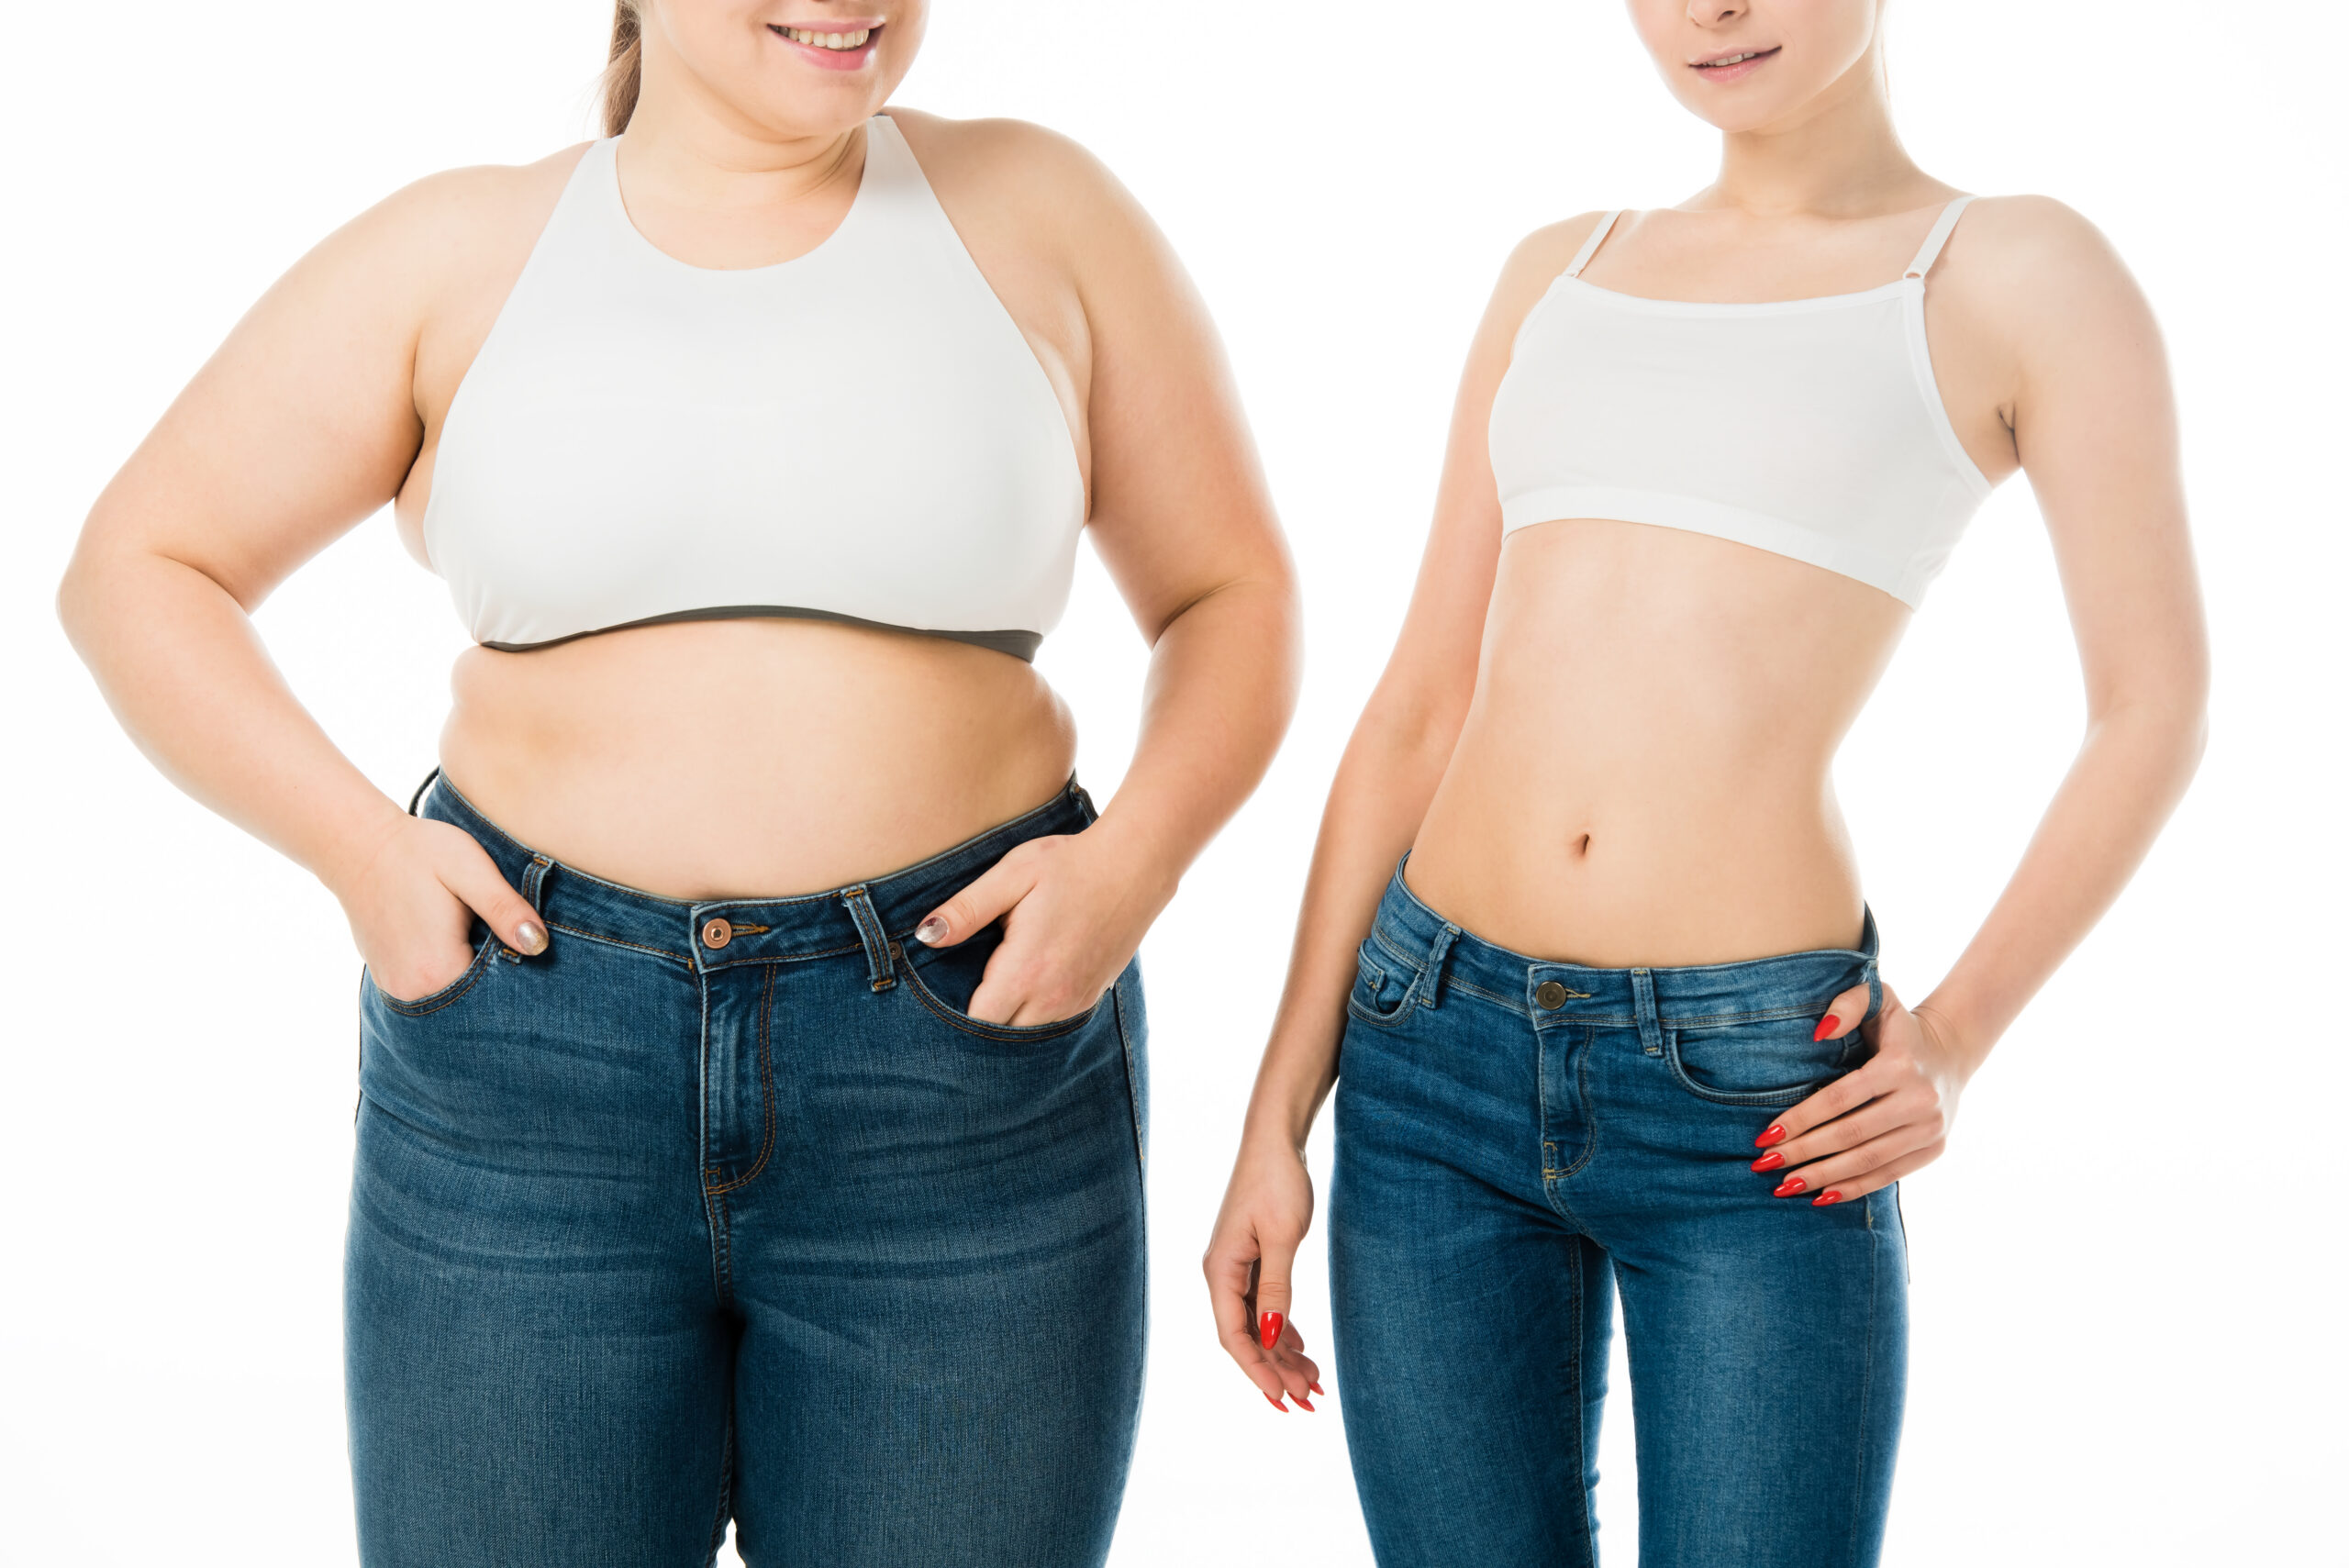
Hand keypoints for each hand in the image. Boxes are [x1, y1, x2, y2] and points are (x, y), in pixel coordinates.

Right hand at [333, 814, 546, 1002]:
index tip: (518, 941)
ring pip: (451, 995)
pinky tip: (448, 937)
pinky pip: (428, 986)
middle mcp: (410, 990)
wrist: (358, 844)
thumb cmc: (419, 852)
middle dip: (493, 975)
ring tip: (469, 931)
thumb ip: (504, 909)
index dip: (517, 971)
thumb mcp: (471, 871)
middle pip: (473, 1000)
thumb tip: (539, 945)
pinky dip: (446, 969)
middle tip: (492, 930)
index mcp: (436, 968)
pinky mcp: (386, 978)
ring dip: (469, 971)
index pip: (497, 993)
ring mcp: (393, 988)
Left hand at [911, 824, 1171, 1027]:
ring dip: (1008, 1019)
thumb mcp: (1011, 875)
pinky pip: (1052, 1024)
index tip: (945, 989)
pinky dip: (1033, 1013)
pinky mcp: (1092, 997)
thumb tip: (925, 936)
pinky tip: (1027, 983)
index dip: (954, 1012)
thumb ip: (966, 910)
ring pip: (1027, 1035)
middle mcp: (1051, 998)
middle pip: (1000, 1036)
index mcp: (1025, 971)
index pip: (976, 1022)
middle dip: (980, 1019)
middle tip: (967, 985)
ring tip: (997, 982)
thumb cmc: (1069, 865)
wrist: (1135, 865)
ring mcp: (1075, 1002)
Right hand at [1203, 1132, 1323, 1412]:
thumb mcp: (1281, 1237)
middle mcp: (1222, 1274)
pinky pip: (1263, 1306)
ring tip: (1312, 1382)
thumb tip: (1274, 1338)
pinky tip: (1300, 1347)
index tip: (1282, 1398)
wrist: (1275, 1140)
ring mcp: (1235, 1267)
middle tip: (1309, 1400)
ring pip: (1256, 1324)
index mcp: (1220, 1271)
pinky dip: (1282, 1329)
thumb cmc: (1277, 1181)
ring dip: (1282, 1354)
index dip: (1257, 1371)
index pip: (1233, 1336)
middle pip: (1245, 1337)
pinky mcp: (1251, 1259)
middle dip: (1275, 1370)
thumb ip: (1276, 1289)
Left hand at [1751, 983, 1970, 1206]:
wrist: (1953, 1049)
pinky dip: (1854, 1188)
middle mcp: (1920, 1100)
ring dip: (1823, 1177)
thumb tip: (1818, 1031)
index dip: (1801, 1118)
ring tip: (1784, 1186)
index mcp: (1901, 1065)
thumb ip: (1847, 1005)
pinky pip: (1889, 1175)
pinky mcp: (1934, 1149)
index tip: (1765, 1135)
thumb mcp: (1878, 999)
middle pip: (1850, 1134)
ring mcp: (1930, 1129)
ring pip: (1868, 1160)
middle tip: (1764, 1164)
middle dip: (1803, 1152)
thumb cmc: (1899, 1026)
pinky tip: (1821, 1196)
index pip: (1840, 1098)